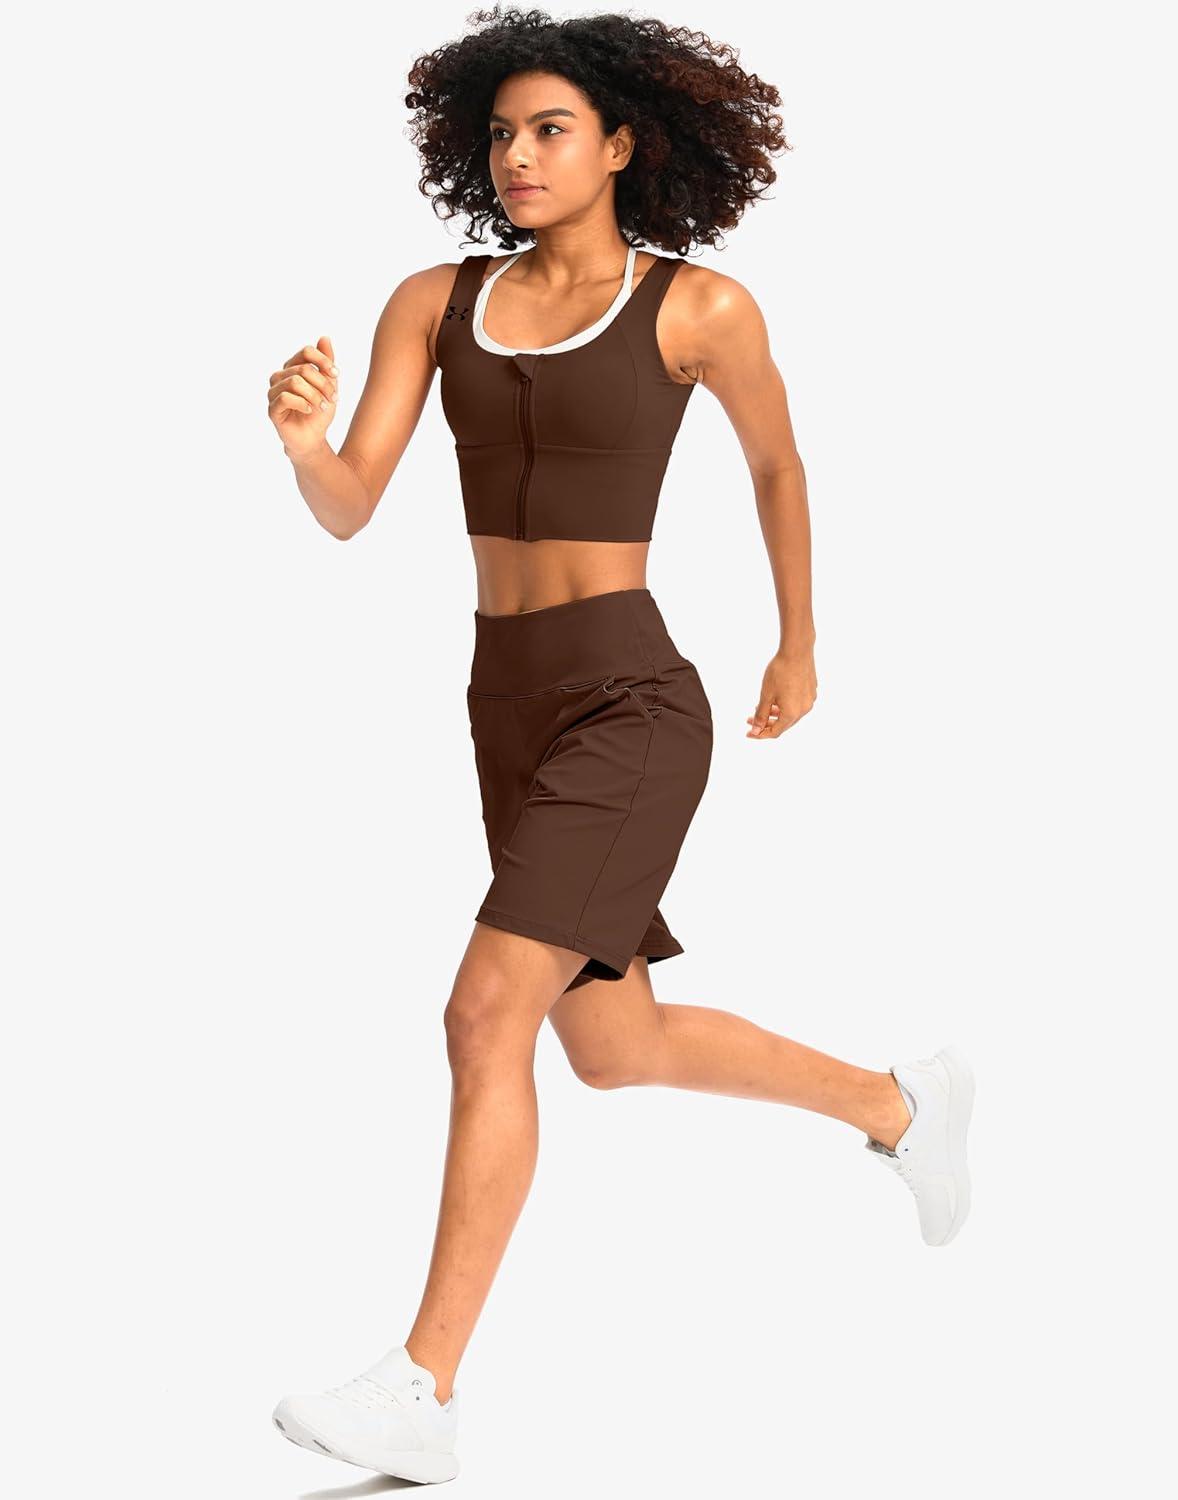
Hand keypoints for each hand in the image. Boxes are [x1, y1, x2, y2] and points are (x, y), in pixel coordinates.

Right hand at [268, 337, 338, 458]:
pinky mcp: (272, 409)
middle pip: (303, 369)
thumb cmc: (319, 411)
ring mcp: (273, 392)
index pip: (306, 352)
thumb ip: (326, 362)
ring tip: (324, 406)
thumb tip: (324, 337)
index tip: (337, 374)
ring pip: (295, 382)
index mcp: (292, 368)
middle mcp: (280, 377)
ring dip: (314, 395)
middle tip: (334, 398)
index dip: (323, 360)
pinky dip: (303, 403)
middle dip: (323, 383)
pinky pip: (285, 397)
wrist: (313, 438)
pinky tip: (310, 411)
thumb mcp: (328, 385)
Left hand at [746, 645, 816, 738]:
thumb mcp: (766, 695)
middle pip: (784, 724)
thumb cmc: (780, 671)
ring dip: (775, 714)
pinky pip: (797, 704)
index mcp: (792, 713)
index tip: (749, 732)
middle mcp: (804, 710)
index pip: (775, 732)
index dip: (760, 734)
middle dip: (766, 723)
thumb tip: (756, 730)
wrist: (797, 650)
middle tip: (750, 720)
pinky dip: (785, 705)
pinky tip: (776, 697)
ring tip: (761, 707)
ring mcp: (810, 700)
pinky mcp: (811, 691)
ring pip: (790, 714)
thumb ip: (761, 715)